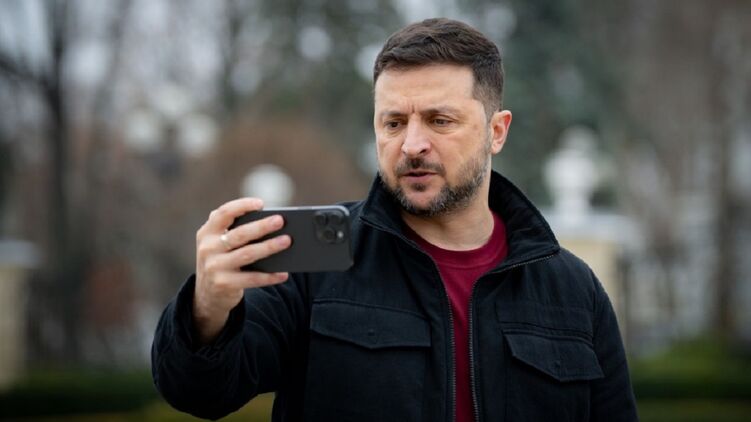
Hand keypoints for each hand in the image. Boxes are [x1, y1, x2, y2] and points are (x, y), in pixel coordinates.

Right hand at [192, 198, 291, 344]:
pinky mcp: (223, 284)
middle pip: (239, 234)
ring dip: (269, 247)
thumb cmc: (222, 260)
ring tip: (287, 241)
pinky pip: (251, 279)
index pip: (223, 213)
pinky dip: (269, 276)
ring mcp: (214, 267)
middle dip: (261, 226)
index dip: (242, 206)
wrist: (207, 294)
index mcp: (207, 232)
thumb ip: (233, 229)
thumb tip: (270, 221)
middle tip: (280, 221)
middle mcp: (208, 248)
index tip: (261, 203)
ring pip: (247, 254)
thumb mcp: (218, 243)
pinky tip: (283, 273)